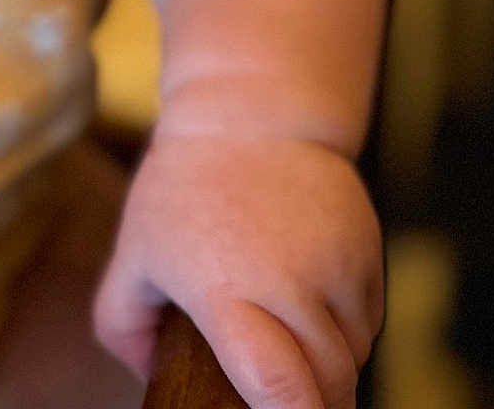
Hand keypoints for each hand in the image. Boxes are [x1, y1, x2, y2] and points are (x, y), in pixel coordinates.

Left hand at [93, 132, 382, 408]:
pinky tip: (313, 300)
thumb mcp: (136, 247)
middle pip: (327, 384)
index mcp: (224, 288)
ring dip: (329, 364)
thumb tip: (148, 376)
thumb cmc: (184, 187)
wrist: (250, 114)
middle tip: (283, 396)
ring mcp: (335, 264)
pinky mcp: (368, 249)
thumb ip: (123, 320)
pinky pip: (370, 320)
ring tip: (289, 334)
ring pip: (352, 356)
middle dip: (311, 404)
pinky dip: (347, 328)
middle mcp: (289, 280)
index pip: (276, 381)